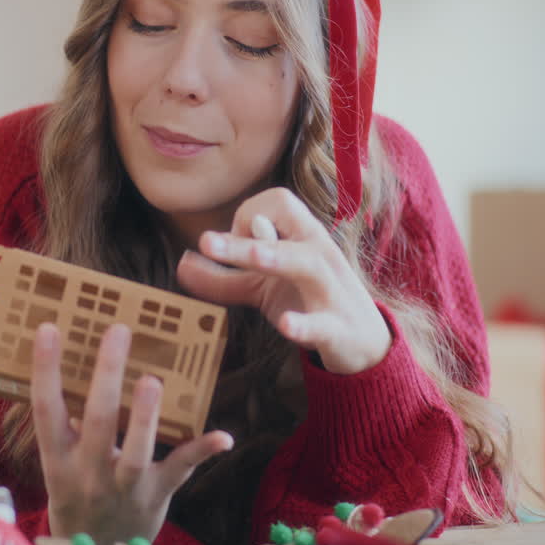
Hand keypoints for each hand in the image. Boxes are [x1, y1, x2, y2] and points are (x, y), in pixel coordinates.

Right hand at [30, 323, 232, 544]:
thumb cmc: (78, 492)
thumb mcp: (60, 463)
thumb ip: (68, 423)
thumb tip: (79, 362)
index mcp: (58, 459)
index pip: (46, 409)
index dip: (45, 370)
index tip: (50, 328)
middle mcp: (88, 473)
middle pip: (96, 422)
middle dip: (107, 376)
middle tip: (118, 331)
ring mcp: (124, 485)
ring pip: (135, 451)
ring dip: (145, 416)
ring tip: (152, 380)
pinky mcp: (157, 493)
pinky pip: (180, 469)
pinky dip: (202, 451)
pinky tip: (224, 436)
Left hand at [176, 187, 391, 374]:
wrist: (364, 344)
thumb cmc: (307, 301)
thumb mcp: (261, 288)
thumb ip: (222, 278)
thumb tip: (181, 263)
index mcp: (303, 237)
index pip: (278, 201)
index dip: (247, 217)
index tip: (234, 246)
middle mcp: (320, 254)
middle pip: (286, 227)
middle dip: (245, 236)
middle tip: (207, 241)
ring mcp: (332, 290)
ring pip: (307, 263)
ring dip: (276, 257)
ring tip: (254, 257)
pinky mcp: (338, 328)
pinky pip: (323, 323)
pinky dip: (304, 324)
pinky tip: (286, 324)